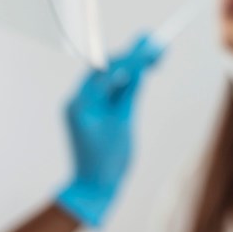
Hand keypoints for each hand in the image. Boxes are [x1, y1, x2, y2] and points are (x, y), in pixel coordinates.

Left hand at [56, 34, 161, 226]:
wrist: (93, 187)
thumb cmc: (107, 162)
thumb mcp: (123, 124)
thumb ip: (129, 94)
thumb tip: (139, 69)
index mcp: (82, 103)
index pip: (109, 70)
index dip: (131, 56)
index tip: (149, 44)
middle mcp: (78, 100)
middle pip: (106, 69)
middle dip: (131, 57)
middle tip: (154, 45)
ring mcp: (82, 106)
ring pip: (108, 78)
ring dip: (129, 68)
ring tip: (152, 56)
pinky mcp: (89, 112)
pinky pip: (107, 91)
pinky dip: (123, 83)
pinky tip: (140, 74)